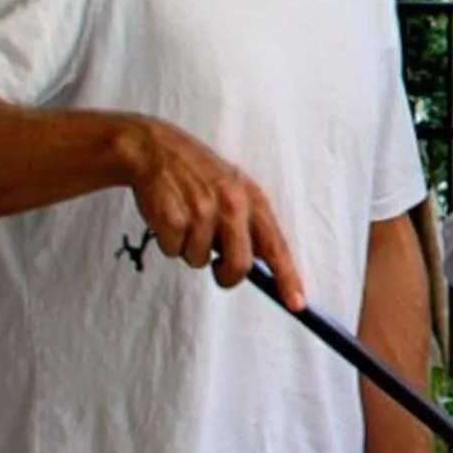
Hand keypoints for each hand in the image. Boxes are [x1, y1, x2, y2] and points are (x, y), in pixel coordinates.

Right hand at [119, 116, 304, 307]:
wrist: (155, 149)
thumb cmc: (199, 175)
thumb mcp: (235, 189)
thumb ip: (251, 224)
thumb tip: (266, 262)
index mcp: (253, 199)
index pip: (277, 246)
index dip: (288, 278)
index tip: (297, 304)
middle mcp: (232, 206)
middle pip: (239, 265)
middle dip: (227, 276)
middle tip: (218, 269)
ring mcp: (202, 212)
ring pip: (200, 260)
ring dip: (191, 249)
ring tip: (186, 220)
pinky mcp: (173, 218)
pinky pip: (174, 252)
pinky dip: (169, 243)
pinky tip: (168, 217)